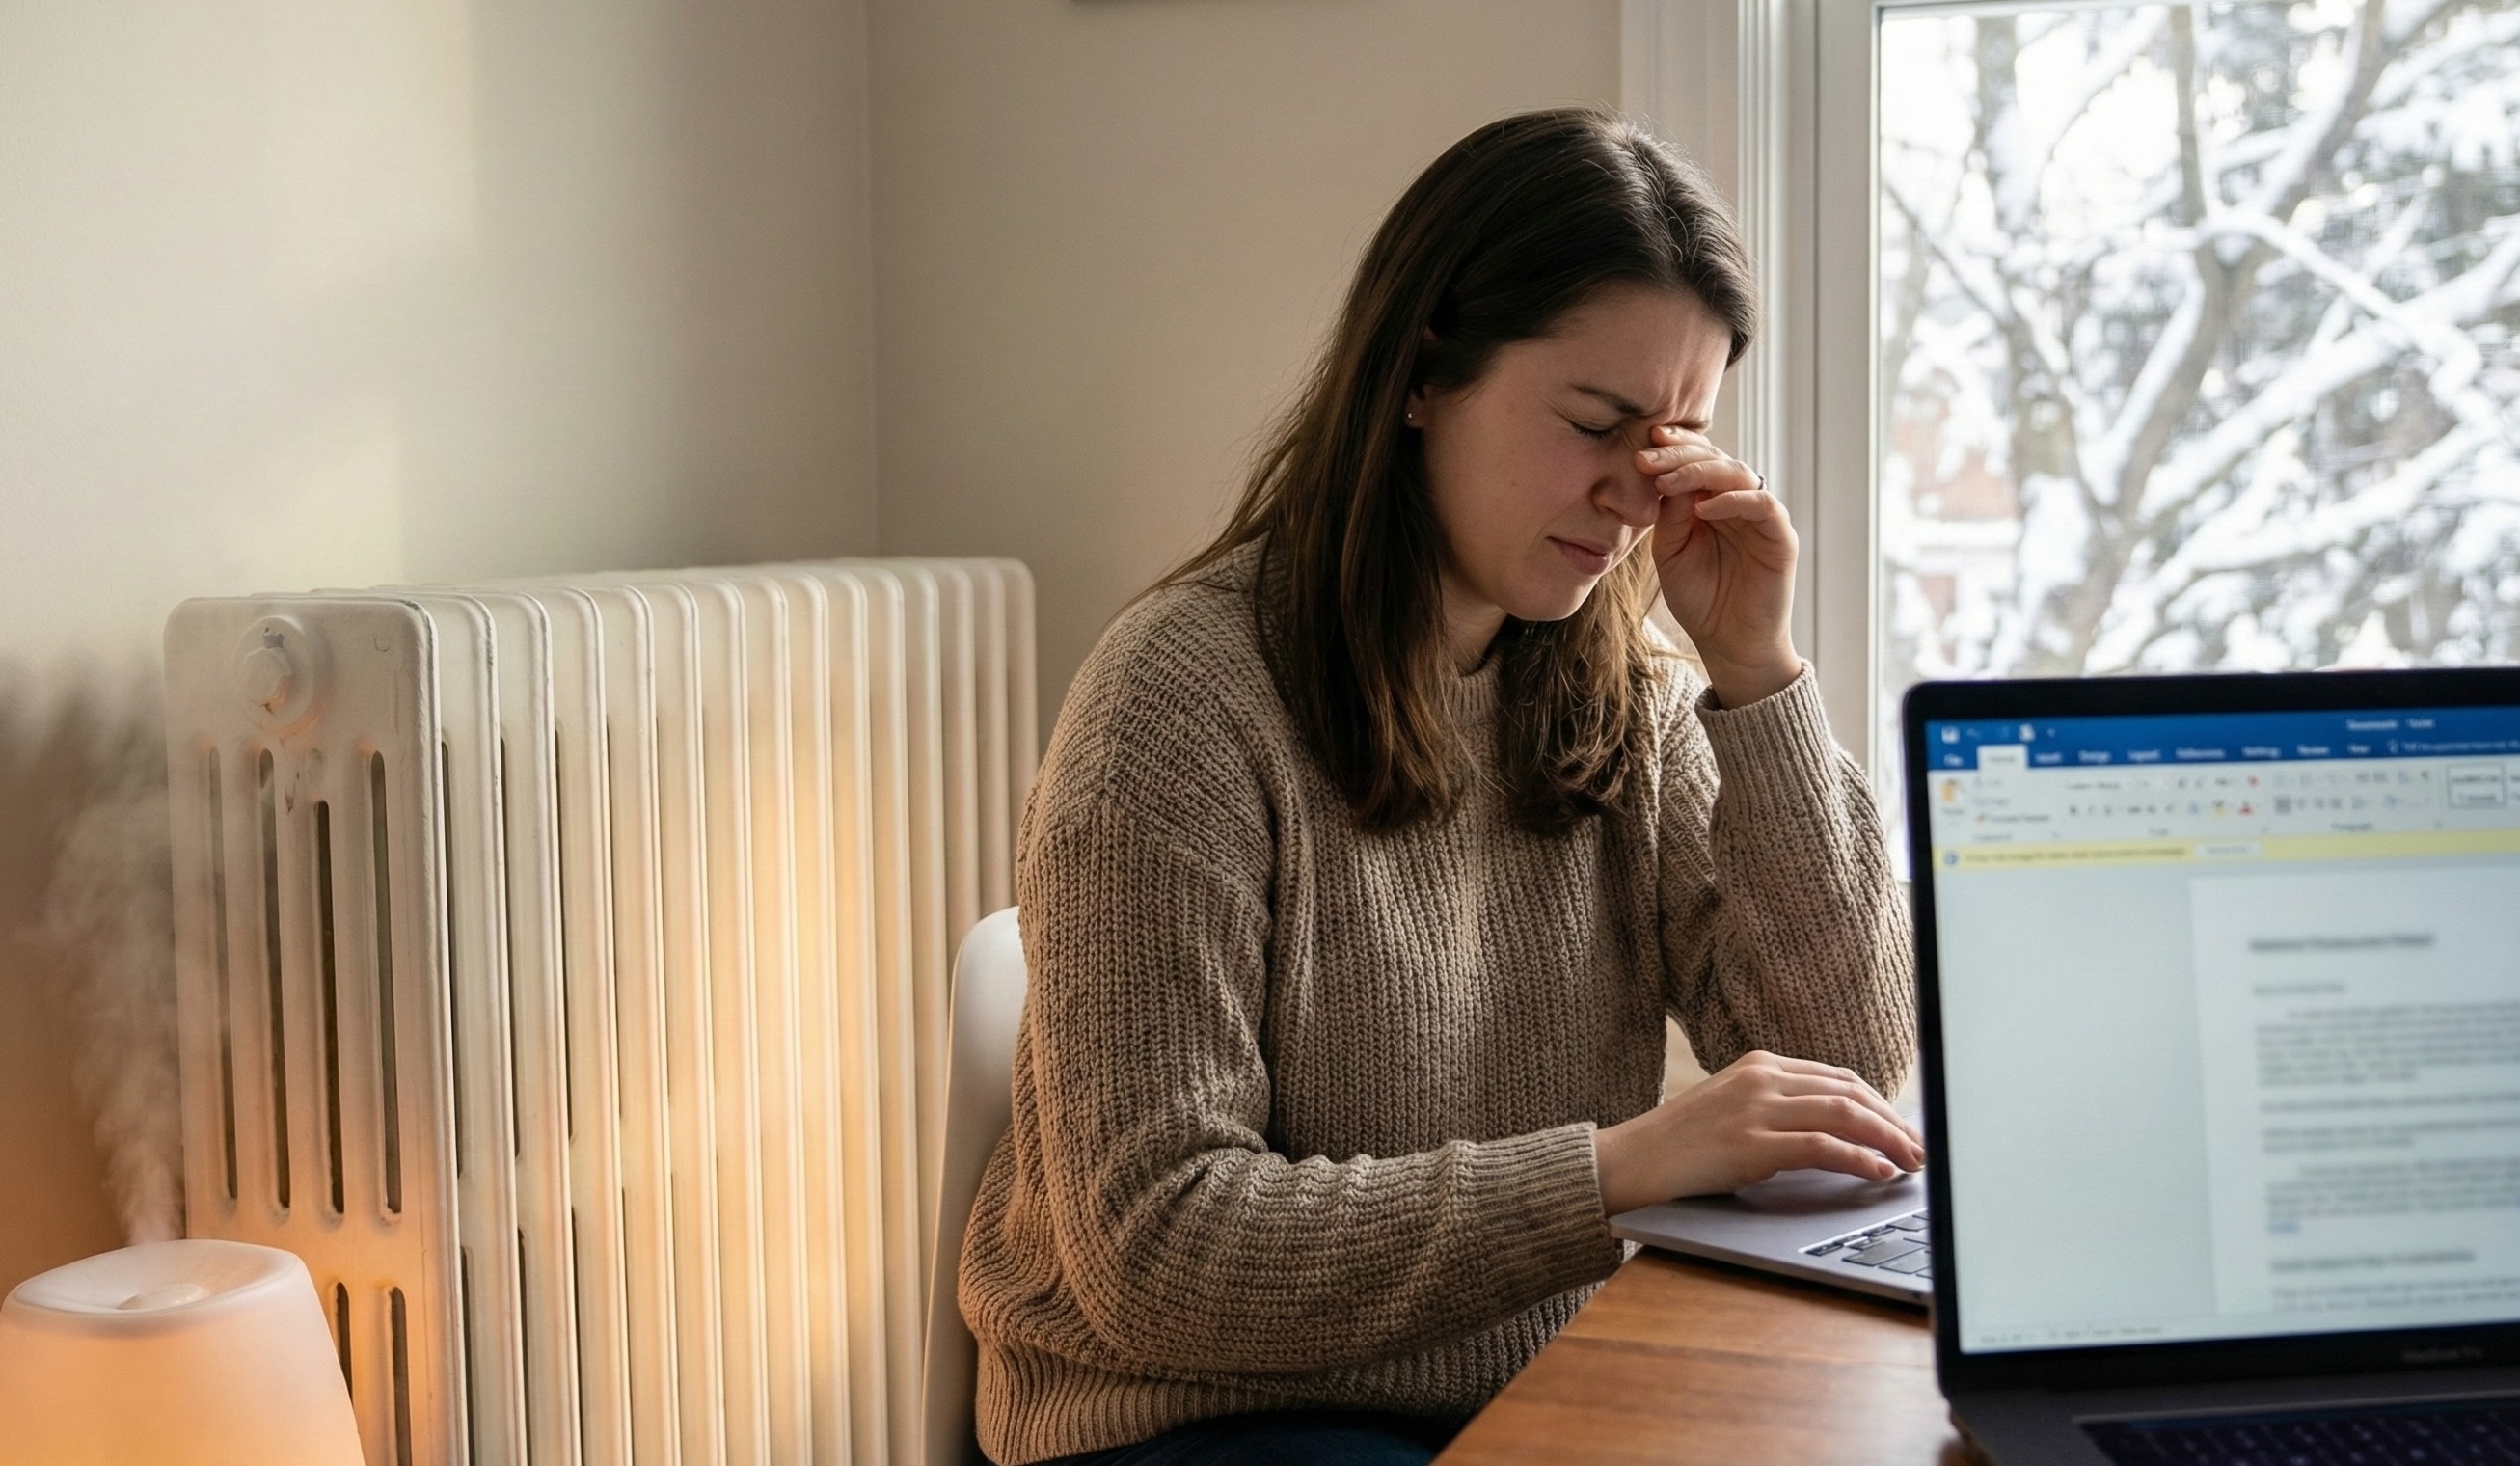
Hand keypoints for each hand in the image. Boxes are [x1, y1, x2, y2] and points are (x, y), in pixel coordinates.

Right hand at [1592, 1051, 1923, 1215]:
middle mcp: (1762, 1078)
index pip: (1838, 1077)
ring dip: (1888, 1139)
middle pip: (1850, 1092)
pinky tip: (1878, 1172)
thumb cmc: (1679, 1145)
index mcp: (1760, 1065)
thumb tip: (1834, 1132)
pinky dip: (1859, 1159)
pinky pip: (1822, 1146)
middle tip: (1921, 1149)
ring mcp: (1756, 1108)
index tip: (1904, 1128)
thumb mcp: (1731, 1109)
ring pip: (1844, 1114)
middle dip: (1894, 1122)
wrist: (1630, 1161)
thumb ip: (1775, 1109)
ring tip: (1911, 1162)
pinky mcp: (1752, 1144)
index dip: (1880, 1104)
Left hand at [1636, 426, 1800, 707]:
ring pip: (1740, 474)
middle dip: (1681, 455)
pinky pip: (1762, 505)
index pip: (1698, 461)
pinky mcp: (1780, 537)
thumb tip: (1665, 474)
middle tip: (1649, 457)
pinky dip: (1733, 500)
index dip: (1674, 448)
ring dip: (1701, 472)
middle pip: (1717, 460)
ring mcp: (1761, 517)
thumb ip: (1670, 515)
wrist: (1729, 644)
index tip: (1645, 442)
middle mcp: (1739, 502)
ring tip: (1667, 480)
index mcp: (1712, 501)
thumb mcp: (1670, 553)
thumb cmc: (1699, 599)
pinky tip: (1703, 509)